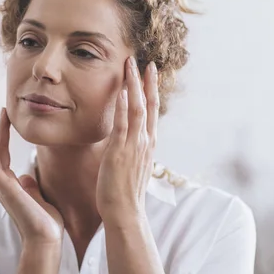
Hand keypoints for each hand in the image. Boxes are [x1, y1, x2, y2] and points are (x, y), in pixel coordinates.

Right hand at [0, 108, 63, 245]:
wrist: (46, 239)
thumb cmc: (45, 223)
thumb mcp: (38, 198)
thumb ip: (30, 187)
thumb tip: (26, 176)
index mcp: (10, 184)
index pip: (4, 154)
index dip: (3, 136)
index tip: (6, 117)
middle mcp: (2, 184)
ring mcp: (1, 187)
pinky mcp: (4, 190)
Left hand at [96, 57, 158, 223]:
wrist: (125, 213)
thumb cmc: (125, 192)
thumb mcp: (131, 165)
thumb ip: (131, 149)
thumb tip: (124, 139)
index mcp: (147, 144)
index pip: (152, 110)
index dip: (151, 90)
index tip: (149, 72)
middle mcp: (145, 141)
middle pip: (149, 104)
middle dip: (145, 81)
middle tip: (141, 60)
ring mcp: (134, 146)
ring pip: (138, 109)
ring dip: (135, 86)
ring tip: (130, 66)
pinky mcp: (120, 152)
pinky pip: (123, 125)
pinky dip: (125, 107)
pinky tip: (124, 92)